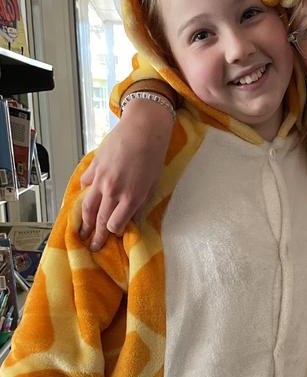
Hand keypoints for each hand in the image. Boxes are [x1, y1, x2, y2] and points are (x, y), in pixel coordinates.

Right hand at [79, 99, 174, 249]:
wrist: (143, 129)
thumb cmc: (154, 155)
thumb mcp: (154, 183)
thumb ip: (141, 202)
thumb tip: (132, 218)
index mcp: (131, 197)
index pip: (115, 224)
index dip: (114, 231)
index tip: (115, 233)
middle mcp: (114, 191)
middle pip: (100, 219)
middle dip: (95, 235)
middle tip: (92, 246)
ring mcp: (101, 179)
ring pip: (87, 206)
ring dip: (83, 221)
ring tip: (81, 232)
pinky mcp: (94, 166)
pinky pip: (86, 183)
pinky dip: (85, 191)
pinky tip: (86, 195)